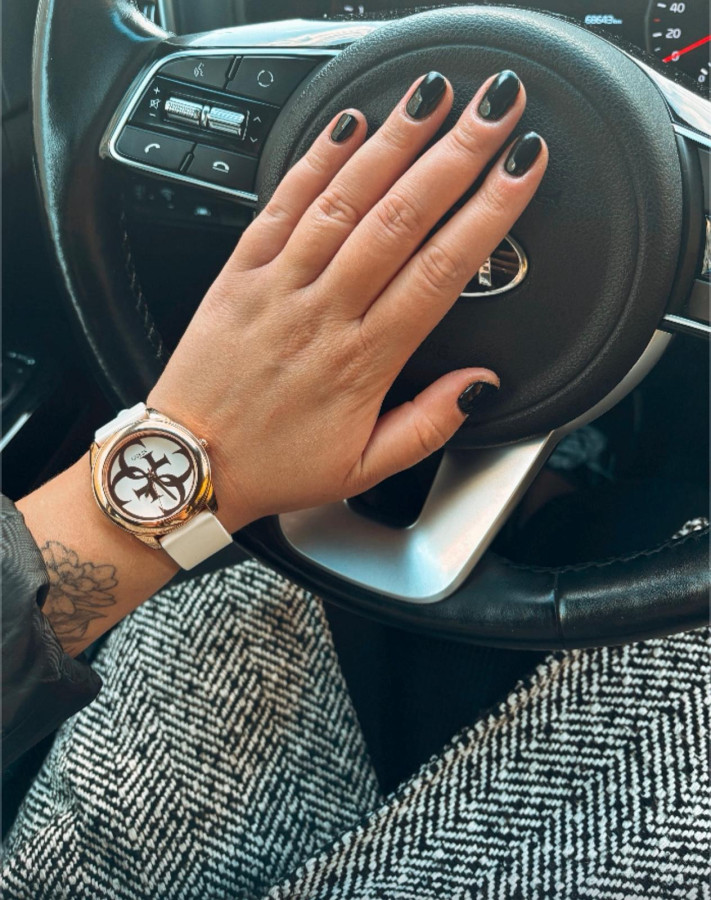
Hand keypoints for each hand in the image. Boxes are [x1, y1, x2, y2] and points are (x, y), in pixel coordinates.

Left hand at [148, 70, 547, 531]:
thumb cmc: (274, 464)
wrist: (188, 462)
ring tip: (432, 99)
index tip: (519, 171)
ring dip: (392, 143)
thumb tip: (482, 385)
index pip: (440, 272)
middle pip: (399, 219)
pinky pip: (280, 205)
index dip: (487, 214)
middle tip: (494, 109)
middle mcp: (323, 313)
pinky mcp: (239, 273)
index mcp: (363, 361)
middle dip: (455, 155)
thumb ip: (430, 425)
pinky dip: (314, 161)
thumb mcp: (365, 468)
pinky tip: (347, 128)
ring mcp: (278, 286)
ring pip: (343, 200)